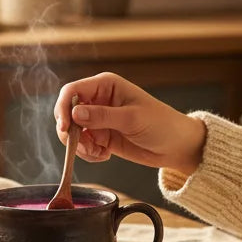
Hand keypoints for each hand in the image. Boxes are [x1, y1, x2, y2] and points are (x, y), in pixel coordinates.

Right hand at [53, 72, 206, 176]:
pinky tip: (104, 155)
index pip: (72, 91)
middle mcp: (99, 100)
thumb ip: (102, 116)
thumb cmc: (162, 124)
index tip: (65, 127)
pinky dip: (87, 153)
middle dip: (70, 131)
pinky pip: (82, 145)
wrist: (177, 146)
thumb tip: (74, 113)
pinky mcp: (101, 136)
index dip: (63, 107)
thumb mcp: (132, 119)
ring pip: (72, 131)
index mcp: (106, 85)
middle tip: (84, 146)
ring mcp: (99, 119)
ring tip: (98, 152)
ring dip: (79, 145)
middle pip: (67, 112)